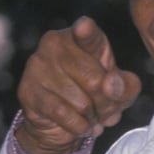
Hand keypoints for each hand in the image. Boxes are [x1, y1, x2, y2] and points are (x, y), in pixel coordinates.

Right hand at [16, 16, 140, 153]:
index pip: (88, 34)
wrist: (61, 125)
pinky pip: (63, 114)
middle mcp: (54, 43)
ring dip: (92, 118)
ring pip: (81, 102)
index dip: (86, 31)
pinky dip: (79, 127)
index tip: (84, 27)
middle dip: (105, 104)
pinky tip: (80, 126)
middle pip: (95, 82)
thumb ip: (126, 86)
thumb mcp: (121, 91)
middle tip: (102, 109)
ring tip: (89, 117)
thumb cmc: (94, 97)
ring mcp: (37, 65)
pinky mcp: (28, 90)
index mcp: (80, 36)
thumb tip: (110, 84)